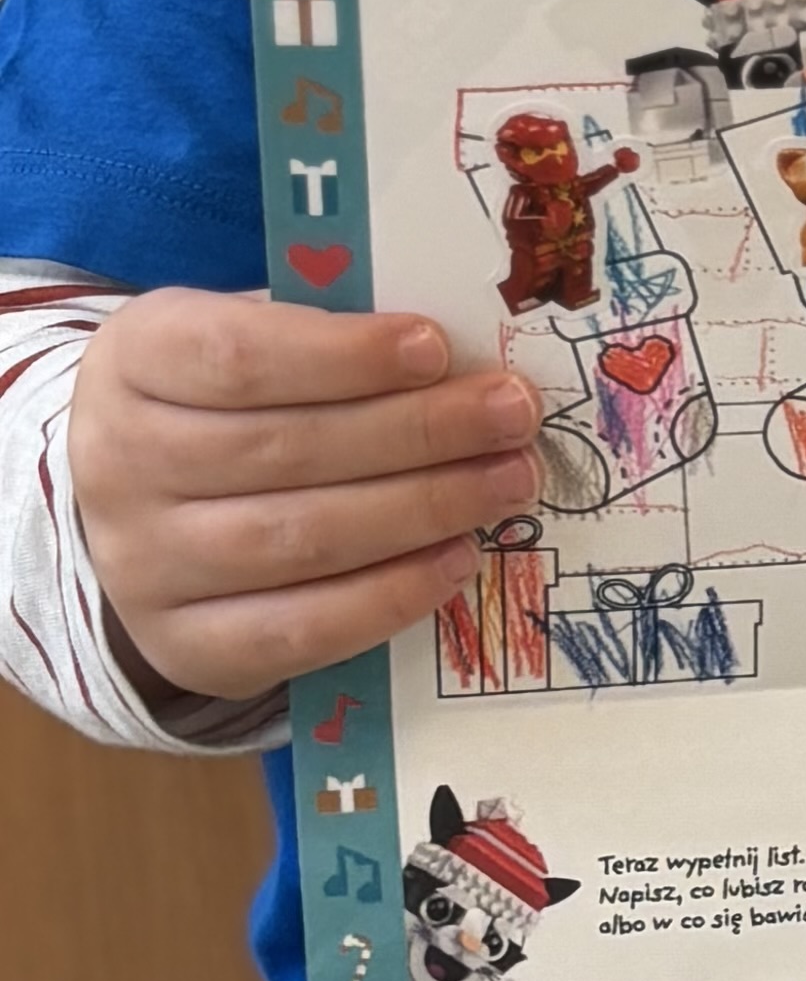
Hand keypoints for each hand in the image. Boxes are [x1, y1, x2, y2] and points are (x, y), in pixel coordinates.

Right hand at [69, 290, 538, 704]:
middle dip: (418, 431)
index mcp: (134, 362)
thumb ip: (327, 334)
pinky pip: (301, 630)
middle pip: (284, 450)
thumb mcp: (250, 338)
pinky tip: (456, 558)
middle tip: (512, 416)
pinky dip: (390, 595)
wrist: (146, 509)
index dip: (341, 355)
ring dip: (423, 509)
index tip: (436, 348)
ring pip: (299, 540)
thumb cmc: (226, 403)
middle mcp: (118, 465)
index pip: (234, 358)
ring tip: (506, 480)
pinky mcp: (188, 646)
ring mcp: (143, 566)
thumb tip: (454, 352)